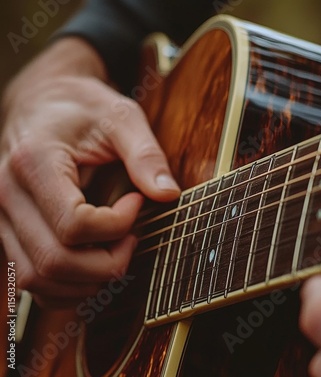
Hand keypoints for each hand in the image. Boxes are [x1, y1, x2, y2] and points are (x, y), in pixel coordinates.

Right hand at [0, 37, 179, 307]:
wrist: (44, 103)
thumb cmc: (83, 107)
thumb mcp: (121, 116)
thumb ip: (145, 154)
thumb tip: (170, 195)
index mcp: (34, 162)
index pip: (74, 224)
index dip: (117, 225)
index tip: (137, 203)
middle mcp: (6, 195)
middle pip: (55, 261)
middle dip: (107, 263)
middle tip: (133, 238)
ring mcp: (1, 217)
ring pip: (40, 279)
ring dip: (88, 281)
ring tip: (116, 251)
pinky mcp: (8, 232)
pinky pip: (32, 281)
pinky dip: (68, 287)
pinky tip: (95, 266)